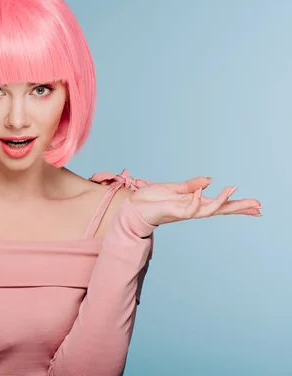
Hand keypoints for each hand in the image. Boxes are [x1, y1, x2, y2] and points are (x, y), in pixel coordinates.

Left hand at [128, 177, 261, 225]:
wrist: (133, 205)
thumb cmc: (152, 199)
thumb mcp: (174, 188)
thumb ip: (192, 185)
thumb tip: (210, 180)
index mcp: (194, 202)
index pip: (219, 204)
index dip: (237, 205)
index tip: (257, 206)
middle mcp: (192, 209)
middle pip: (220, 209)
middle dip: (238, 208)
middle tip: (259, 206)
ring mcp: (184, 211)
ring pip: (208, 210)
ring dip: (221, 201)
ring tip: (234, 190)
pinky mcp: (174, 211)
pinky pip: (189, 208)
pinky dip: (197, 199)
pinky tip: (203, 191)